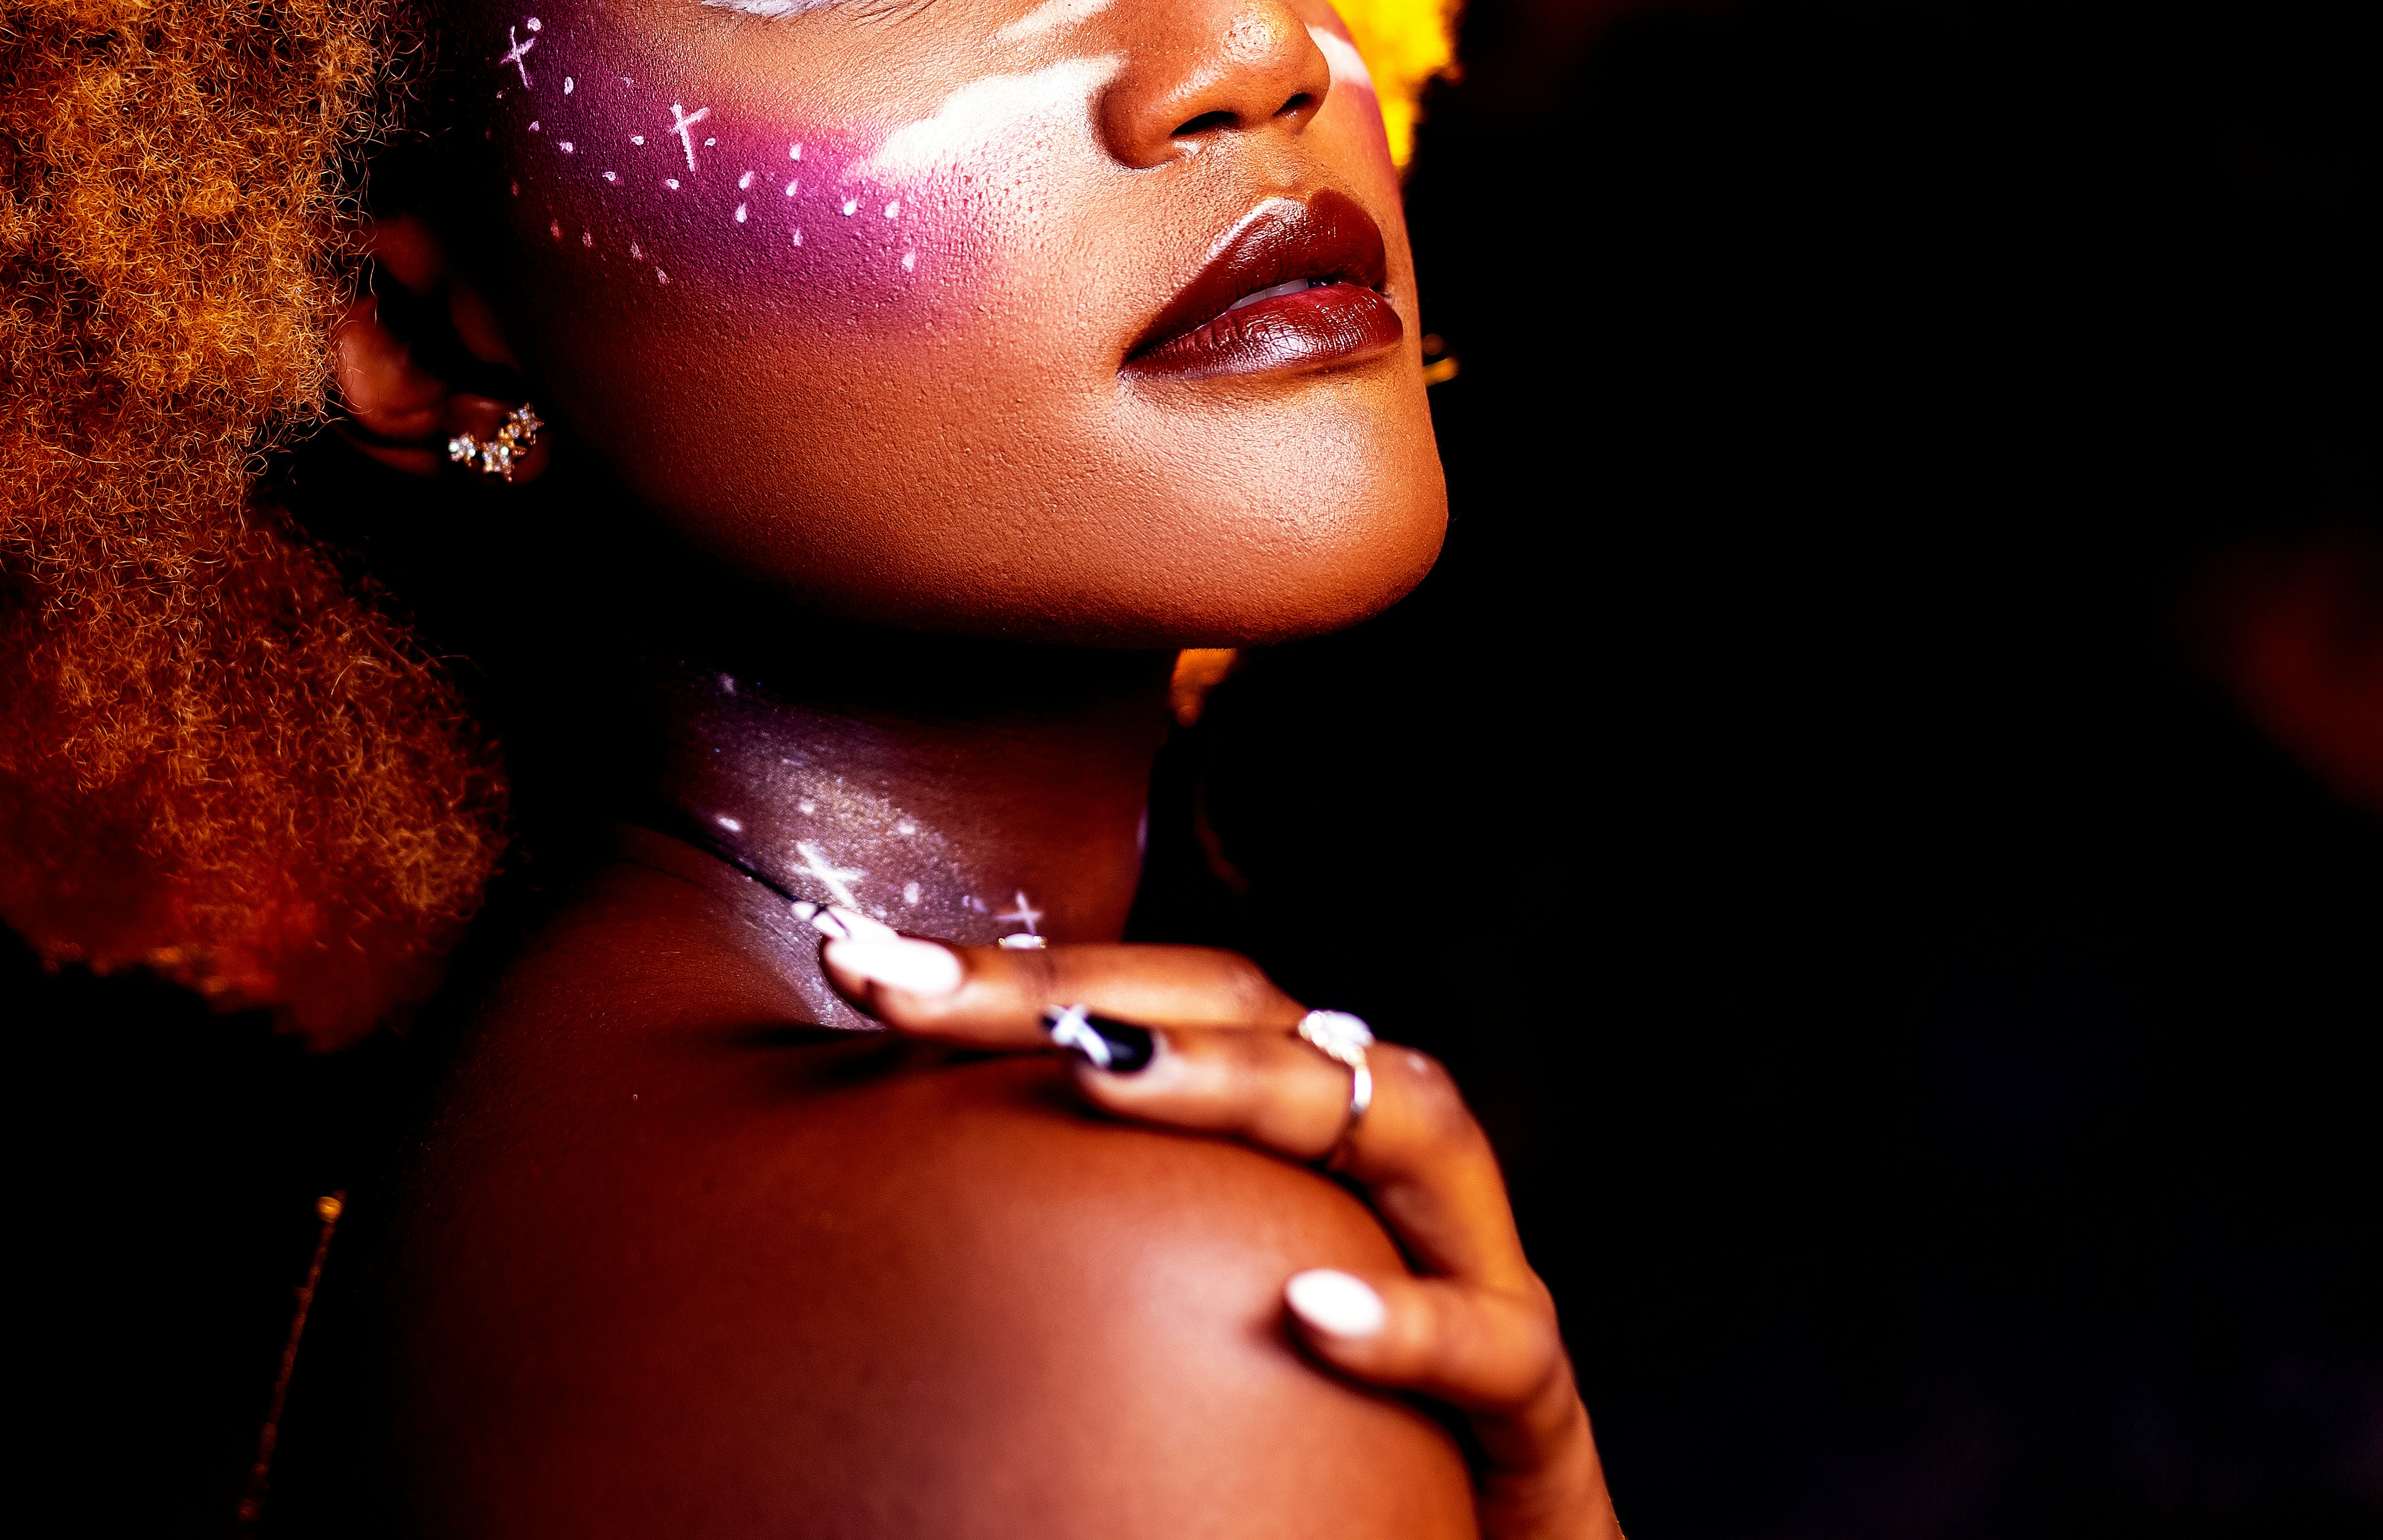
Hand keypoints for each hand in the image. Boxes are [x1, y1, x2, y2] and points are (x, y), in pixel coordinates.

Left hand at [822, 925, 1621, 1539]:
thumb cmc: (1313, 1419)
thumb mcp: (1182, 1298)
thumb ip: (1076, 1225)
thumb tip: (860, 1176)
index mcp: (1300, 1122)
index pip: (1156, 1002)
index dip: (1005, 974)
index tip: (851, 963)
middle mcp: (1384, 1160)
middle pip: (1259, 1019)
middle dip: (1073, 994)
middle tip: (904, 987)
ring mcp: (1471, 1264)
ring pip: (1400, 1122)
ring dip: (1248, 1087)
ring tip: (1100, 1073)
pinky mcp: (1531, 1405)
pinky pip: (1494, 1342)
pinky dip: (1406, 1318)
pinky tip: (1307, 1305)